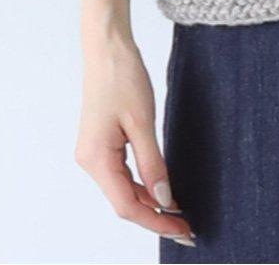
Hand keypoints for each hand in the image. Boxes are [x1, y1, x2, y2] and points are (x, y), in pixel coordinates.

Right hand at [73, 29, 196, 247]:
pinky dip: (142, 185)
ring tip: (179, 214)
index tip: (184, 231)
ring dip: (150, 203)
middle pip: (124, 203)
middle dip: (156, 217)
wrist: (107, 47)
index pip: (127, 206)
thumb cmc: (122, 76)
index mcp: (96, 159)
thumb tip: (165, 200)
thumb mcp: (143, 122)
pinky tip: (162, 190)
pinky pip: (122, 174)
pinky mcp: (101, 144)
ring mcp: (93, 153)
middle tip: (188, 229)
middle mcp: (90, 161)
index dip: (157, 222)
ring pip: (123, 190)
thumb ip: (153, 164)